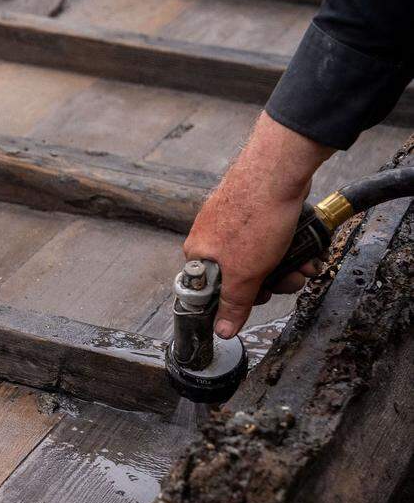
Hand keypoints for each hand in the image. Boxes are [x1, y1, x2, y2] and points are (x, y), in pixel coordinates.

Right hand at [183, 112, 332, 338]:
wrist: (277, 171)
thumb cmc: (253, 217)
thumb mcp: (245, 273)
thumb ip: (233, 304)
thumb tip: (221, 331)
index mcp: (199, 254)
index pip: (213, 291)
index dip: (239, 300)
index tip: (258, 298)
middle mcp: (212, 238)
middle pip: (242, 277)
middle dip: (271, 282)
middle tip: (286, 279)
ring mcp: (235, 224)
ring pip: (262, 260)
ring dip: (286, 267)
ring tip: (301, 262)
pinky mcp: (256, 213)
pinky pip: (272, 241)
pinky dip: (290, 248)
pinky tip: (304, 249)